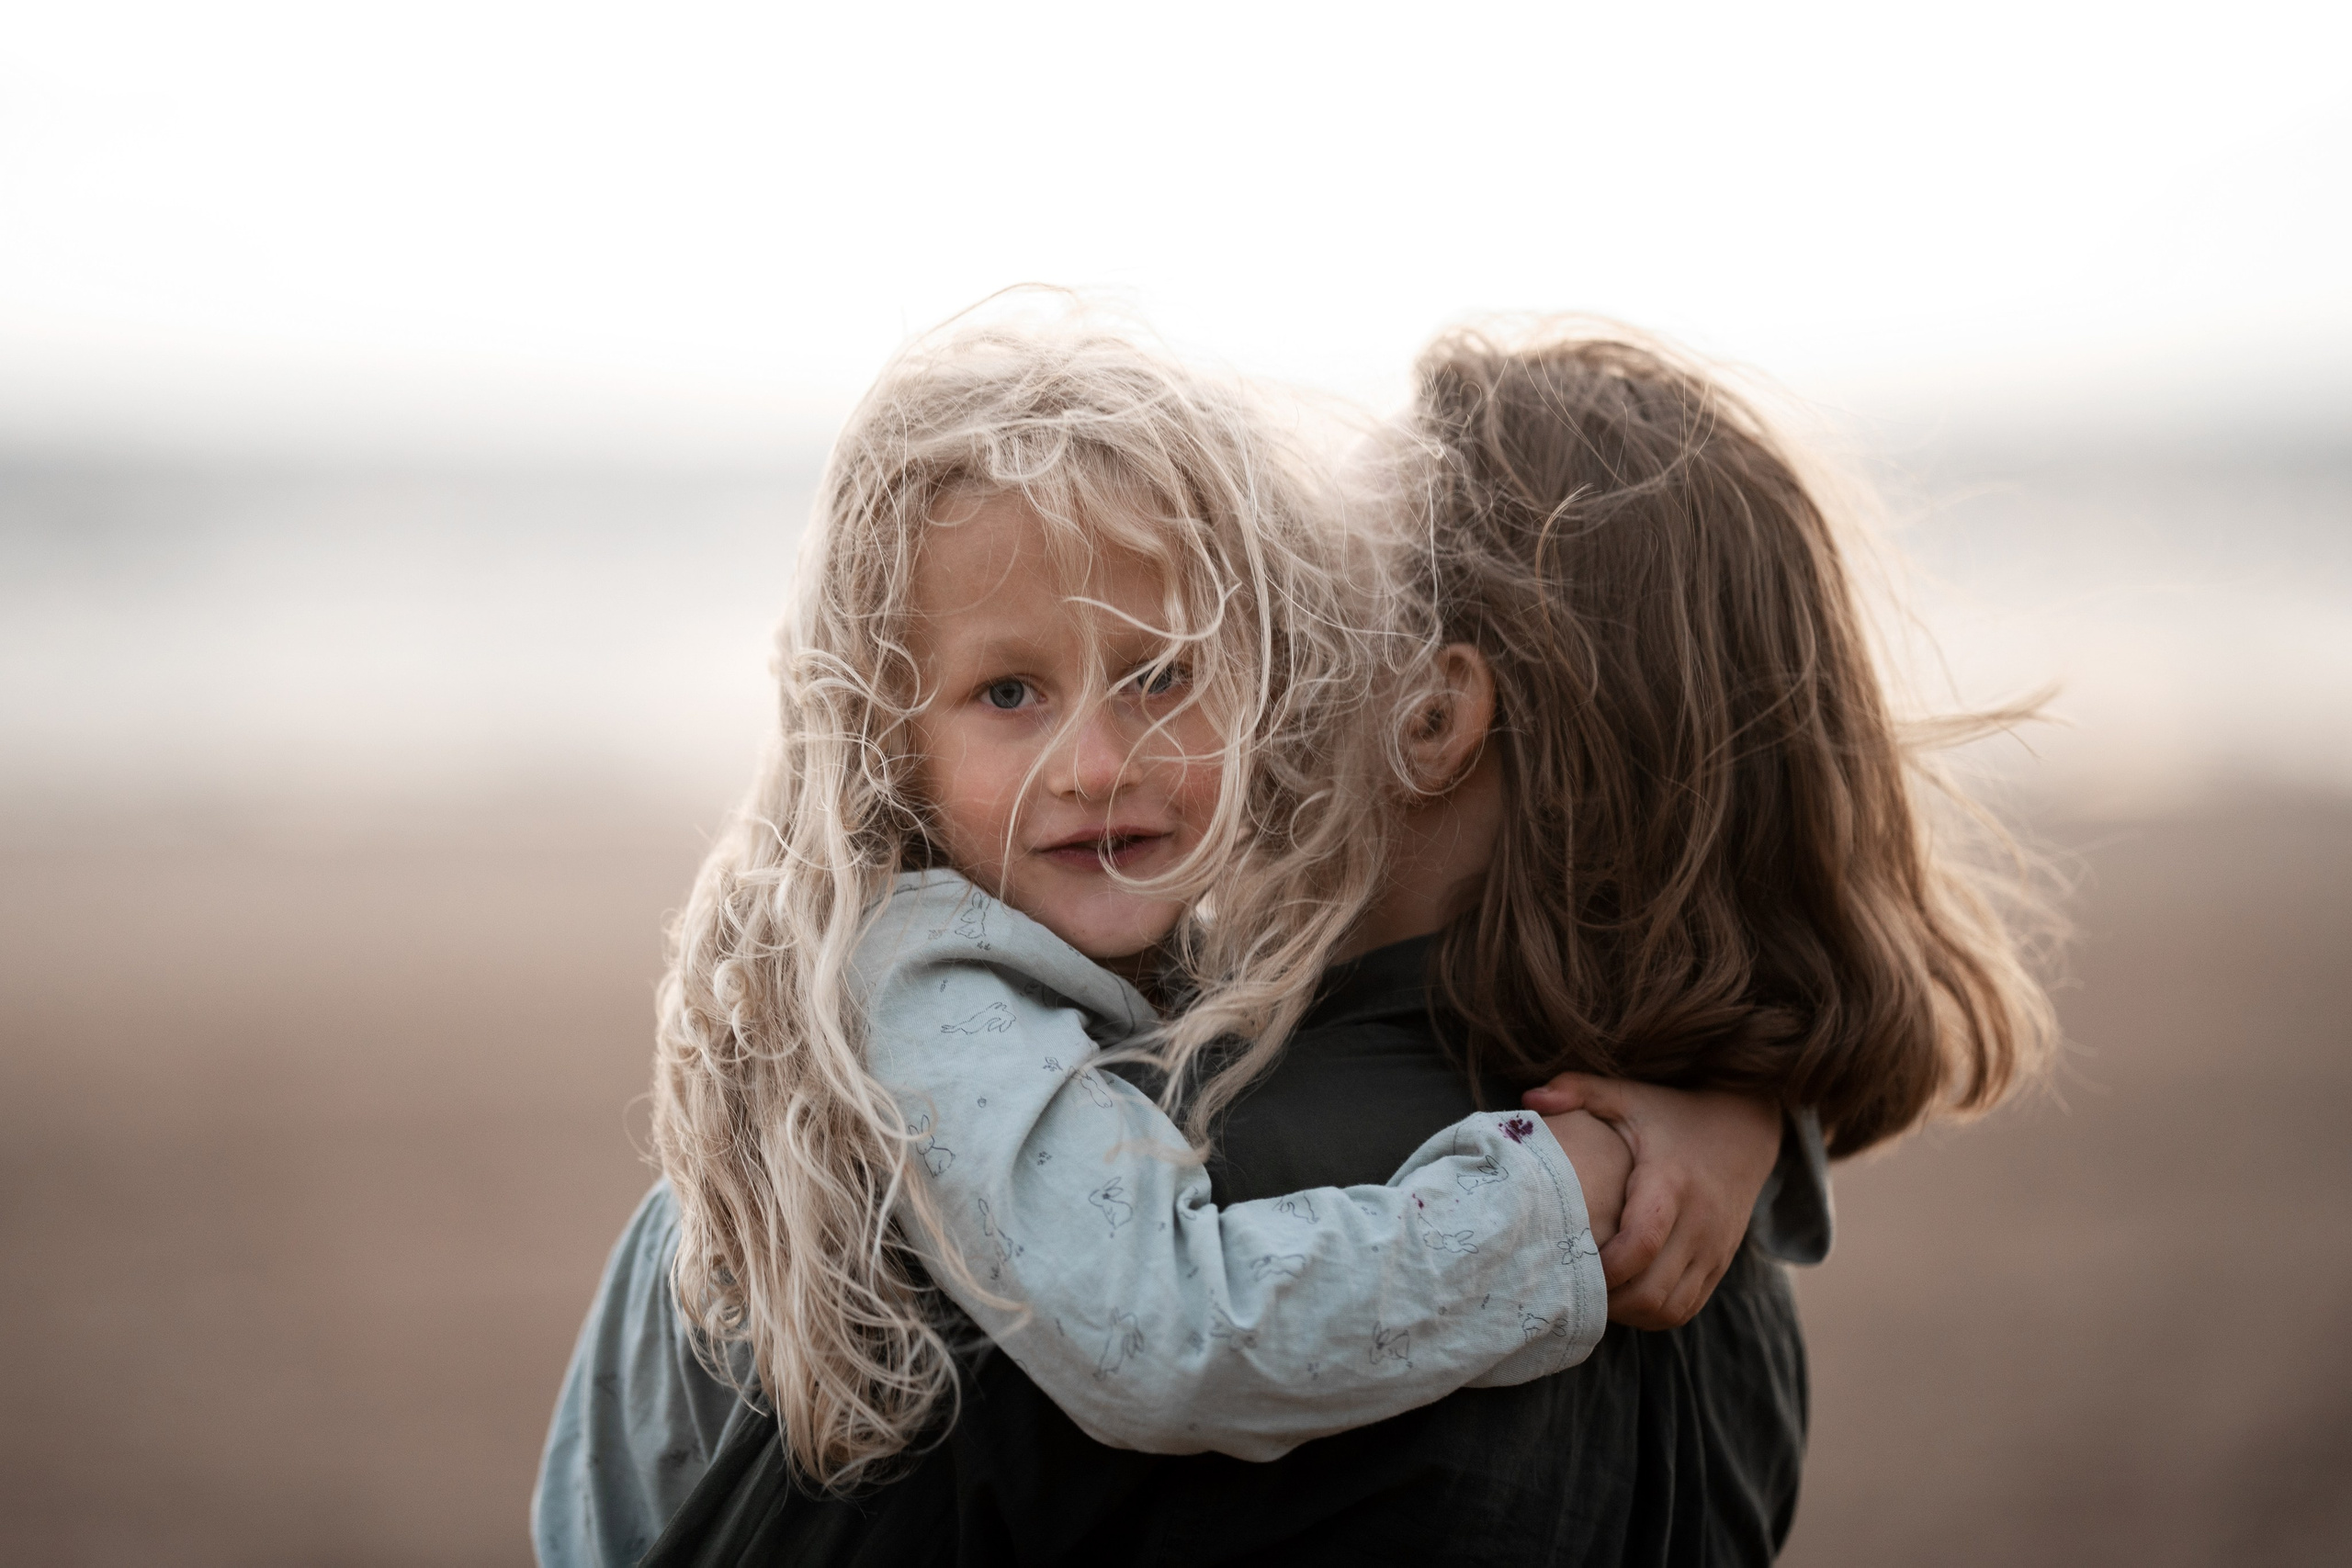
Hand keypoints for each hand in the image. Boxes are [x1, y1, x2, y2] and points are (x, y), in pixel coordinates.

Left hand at [1522, 1074, 1780, 1330]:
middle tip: (1569, 1288)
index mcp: (1670, 1182)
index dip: (1604, 1266)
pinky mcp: (1720, 1264)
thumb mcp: (1629, 1096)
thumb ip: (1580, 1090)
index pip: (1641, 1242)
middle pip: (1652, 1289)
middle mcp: (1699, 1222)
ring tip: (1592, 1295)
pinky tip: (1622, 1296)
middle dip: (1607, 1299)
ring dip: (1628, 1312)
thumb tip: (1530, 1095)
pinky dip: (1652, 1313)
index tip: (1569, 1263)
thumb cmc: (1672, 1114)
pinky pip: (1686, 1308)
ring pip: (1670, 1308)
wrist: (1745, 1131)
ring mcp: (1713, 1248)